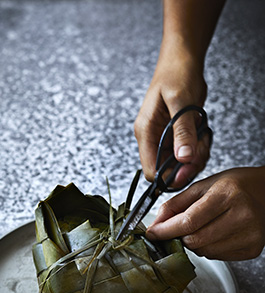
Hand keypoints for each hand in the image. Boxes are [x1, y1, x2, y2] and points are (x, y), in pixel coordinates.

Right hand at [134, 47, 210, 185]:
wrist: (182, 59)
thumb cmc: (177, 73)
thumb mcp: (181, 101)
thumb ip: (183, 131)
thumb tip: (184, 158)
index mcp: (145, 132)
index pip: (151, 171)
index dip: (170, 177)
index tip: (190, 166)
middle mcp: (151, 139)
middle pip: (167, 171)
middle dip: (187, 166)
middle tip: (201, 148)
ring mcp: (163, 139)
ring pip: (179, 164)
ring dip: (195, 157)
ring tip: (203, 137)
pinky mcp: (174, 136)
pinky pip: (187, 153)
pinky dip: (198, 149)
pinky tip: (202, 134)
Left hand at [146, 167, 264, 260]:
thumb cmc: (235, 186)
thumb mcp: (203, 186)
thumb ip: (176, 204)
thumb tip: (155, 224)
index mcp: (227, 194)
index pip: (188, 221)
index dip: (166, 230)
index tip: (152, 233)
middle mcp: (242, 215)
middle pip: (195, 240)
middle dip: (180, 236)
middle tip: (181, 227)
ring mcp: (250, 234)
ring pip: (204, 252)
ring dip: (195, 243)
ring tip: (204, 227)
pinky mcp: (253, 248)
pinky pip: (217, 256)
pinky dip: (209, 248)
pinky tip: (217, 233)